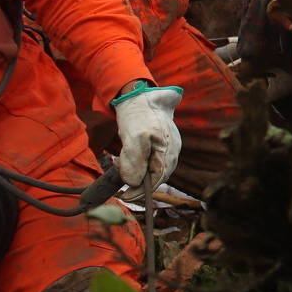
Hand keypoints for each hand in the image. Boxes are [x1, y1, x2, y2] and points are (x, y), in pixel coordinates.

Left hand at [112, 82, 184, 196]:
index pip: (158, 179)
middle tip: (118, 174)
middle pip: (156, 176)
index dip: (141, 191)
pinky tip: (124, 157)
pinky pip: (149, 161)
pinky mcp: (160, 145)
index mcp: (169, 151)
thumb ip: (135, 162)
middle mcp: (173, 152)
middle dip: (136, 179)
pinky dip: (136, 163)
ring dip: (134, 171)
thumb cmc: (139, 115)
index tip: (125, 196)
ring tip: (119, 163)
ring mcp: (168, 148)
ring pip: (152, 169)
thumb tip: (133, 183)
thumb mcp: (134, 138)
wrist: (141, 95)